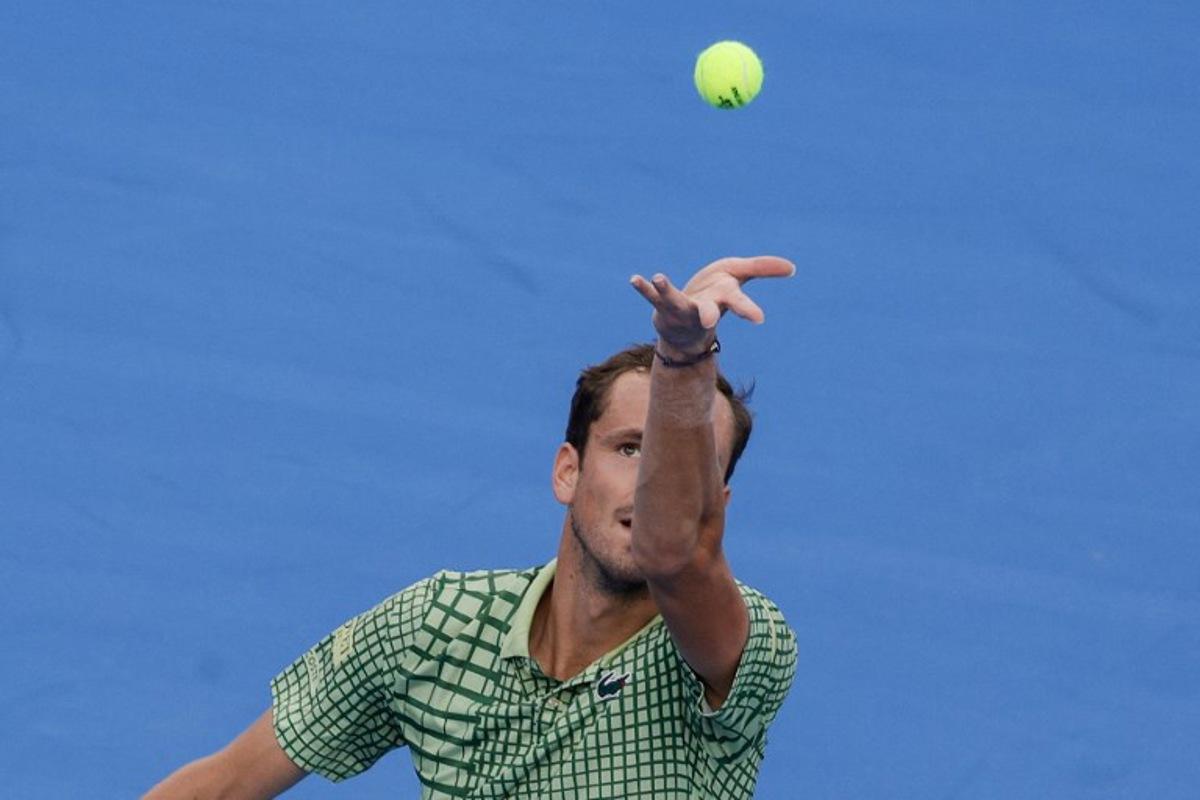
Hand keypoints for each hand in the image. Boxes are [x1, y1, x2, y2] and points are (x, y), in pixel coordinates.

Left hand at [629, 256, 795, 351]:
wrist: (684, 324)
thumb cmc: (714, 296)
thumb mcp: (738, 277)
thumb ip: (763, 269)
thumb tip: (792, 268)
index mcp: (723, 299)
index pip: (738, 305)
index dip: (747, 310)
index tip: (758, 319)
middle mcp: (702, 308)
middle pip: (708, 311)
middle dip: (708, 314)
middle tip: (708, 321)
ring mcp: (681, 308)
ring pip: (674, 300)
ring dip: (665, 290)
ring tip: (658, 277)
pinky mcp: (662, 306)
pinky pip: (652, 296)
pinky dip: (644, 288)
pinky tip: (634, 279)